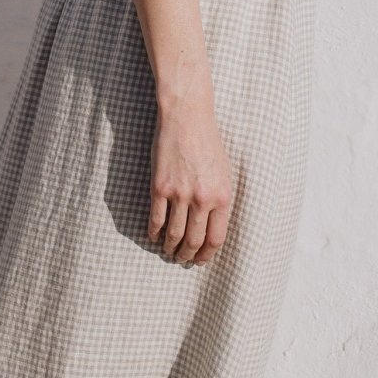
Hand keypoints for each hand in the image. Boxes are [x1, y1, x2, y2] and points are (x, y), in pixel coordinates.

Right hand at [148, 92, 234, 265]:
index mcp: (222, 196)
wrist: (187, 117)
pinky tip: (154, 236)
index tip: (201, 260)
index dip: (207, 254)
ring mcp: (180, 194)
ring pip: (174, 234)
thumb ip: (220, 200)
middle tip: (183, 260)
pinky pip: (156, 219)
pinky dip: (154, 232)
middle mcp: (202, 199)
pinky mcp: (160, 187)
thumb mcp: (224, 172)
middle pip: (194, 241)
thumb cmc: (208, 142)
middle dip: (188, 256)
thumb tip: (212, 227)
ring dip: (170, 248)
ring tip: (169, 252)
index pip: (215, 238)